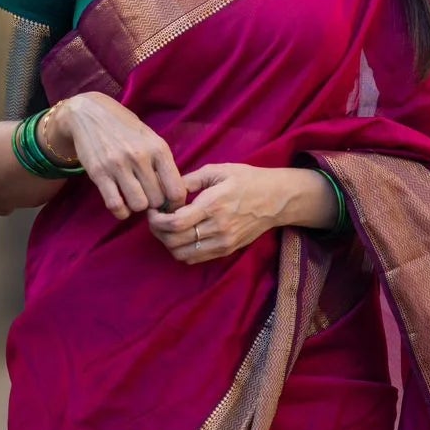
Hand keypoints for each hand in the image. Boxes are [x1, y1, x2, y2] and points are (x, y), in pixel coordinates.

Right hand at [47, 92, 186, 219]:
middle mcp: (140, 156)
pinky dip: (120, 211)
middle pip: (157, 201)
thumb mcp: (150, 138)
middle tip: (147, 197)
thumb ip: (162, 163)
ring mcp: (118, 165)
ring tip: (133, 198)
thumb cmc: (124, 128)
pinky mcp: (99, 173)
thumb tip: (174, 194)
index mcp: (158, 148)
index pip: (177, 190)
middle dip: (154, 204)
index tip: (168, 204)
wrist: (89, 113)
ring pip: (138, 205)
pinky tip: (121, 204)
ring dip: (137, 206)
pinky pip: (116, 205)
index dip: (175, 203)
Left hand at [147, 162, 292, 262]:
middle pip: (174, 241)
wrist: (277, 199)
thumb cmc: (247, 180)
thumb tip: (166, 189)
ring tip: (167, 229)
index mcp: (213, 204)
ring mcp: (223, 242)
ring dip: (168, 243)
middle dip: (158, 231)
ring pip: (182, 254)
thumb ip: (190, 180)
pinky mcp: (226, 250)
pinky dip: (182, 250)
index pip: (175, 223)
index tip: (153, 210)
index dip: (156, 220)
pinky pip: (195, 258)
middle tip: (155, 219)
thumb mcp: (219, 170)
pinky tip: (182, 236)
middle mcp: (218, 227)